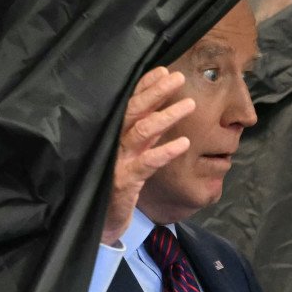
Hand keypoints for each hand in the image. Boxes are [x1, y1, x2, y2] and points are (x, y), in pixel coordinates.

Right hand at [103, 67, 195, 246]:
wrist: (101, 222)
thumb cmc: (117, 185)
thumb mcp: (133, 155)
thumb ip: (146, 135)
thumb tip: (164, 113)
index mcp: (116, 134)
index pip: (130, 103)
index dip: (146, 85)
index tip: (163, 70)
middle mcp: (115, 143)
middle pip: (134, 111)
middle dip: (156, 92)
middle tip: (177, 78)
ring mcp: (119, 161)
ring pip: (142, 131)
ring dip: (167, 116)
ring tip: (190, 104)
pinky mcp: (125, 181)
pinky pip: (147, 163)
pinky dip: (166, 151)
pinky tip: (184, 143)